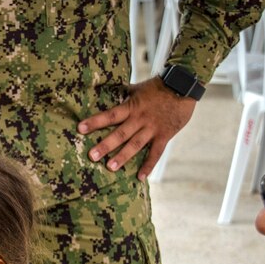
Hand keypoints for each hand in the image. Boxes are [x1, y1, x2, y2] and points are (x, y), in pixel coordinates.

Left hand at [78, 76, 197, 180]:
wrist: (184, 86)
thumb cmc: (159, 85)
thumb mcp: (138, 88)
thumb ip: (123, 94)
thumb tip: (105, 90)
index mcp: (132, 106)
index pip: (110, 115)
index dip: (95, 122)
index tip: (80, 128)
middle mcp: (140, 119)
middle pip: (120, 133)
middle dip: (106, 145)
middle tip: (92, 156)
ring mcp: (152, 128)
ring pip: (136, 145)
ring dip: (123, 157)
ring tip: (110, 168)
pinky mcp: (164, 135)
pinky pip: (156, 153)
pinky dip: (148, 165)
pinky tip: (140, 178)